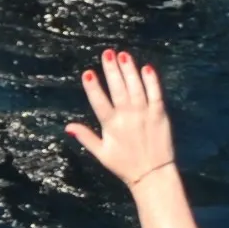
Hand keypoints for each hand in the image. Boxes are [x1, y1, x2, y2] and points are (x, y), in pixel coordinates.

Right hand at [67, 49, 177, 189]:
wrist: (153, 174)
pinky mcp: (160, 114)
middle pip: (118, 90)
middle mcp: (127, 117)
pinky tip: (146, 68)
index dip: (93, 87)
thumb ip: (86, 137)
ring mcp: (145, 114)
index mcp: (111, 126)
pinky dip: (152, 81)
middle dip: (112, 70)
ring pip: (136, 88)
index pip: (99, 102)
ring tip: (123, 55)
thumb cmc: (124, 165)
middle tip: (107, 53)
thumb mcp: (101, 154)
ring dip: (130, 71)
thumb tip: (68, 126)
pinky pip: (156, 94)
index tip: (87, 73)